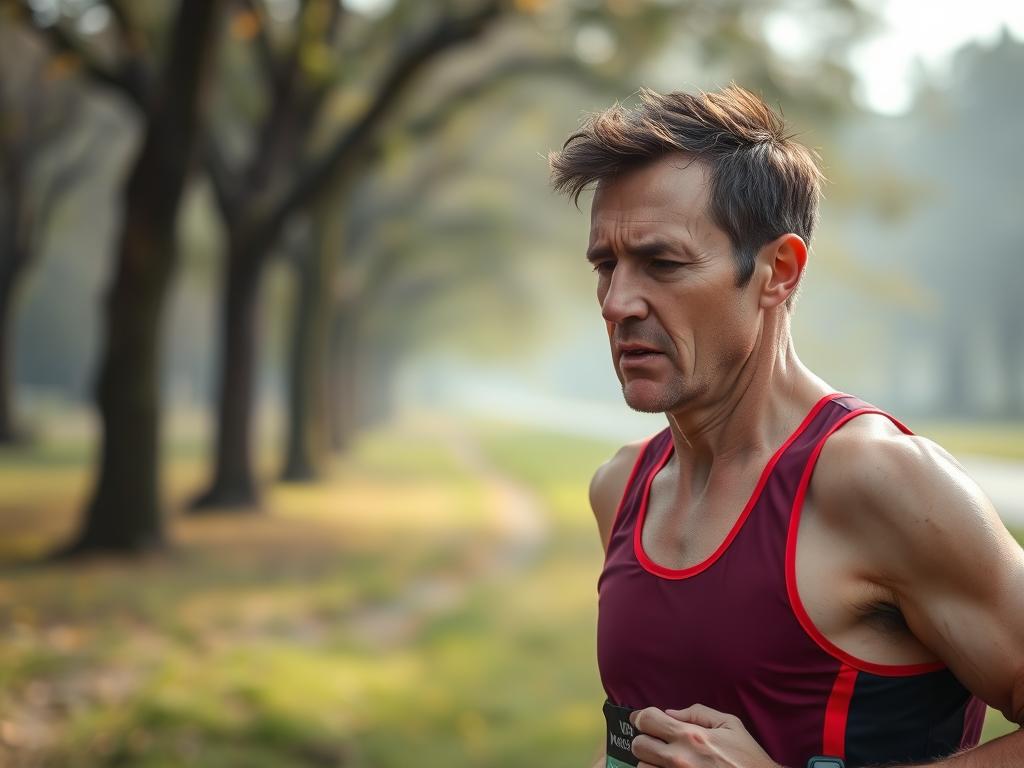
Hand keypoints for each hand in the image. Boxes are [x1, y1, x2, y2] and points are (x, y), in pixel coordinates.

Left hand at [629, 703, 781, 767]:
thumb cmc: (747, 758)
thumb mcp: (730, 725)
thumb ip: (698, 714)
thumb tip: (670, 713)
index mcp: (692, 736)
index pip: (648, 719)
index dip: (641, 717)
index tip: (642, 720)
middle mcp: (680, 758)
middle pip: (639, 745)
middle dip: (645, 740)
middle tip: (655, 741)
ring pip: (643, 767)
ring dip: (651, 762)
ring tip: (664, 761)